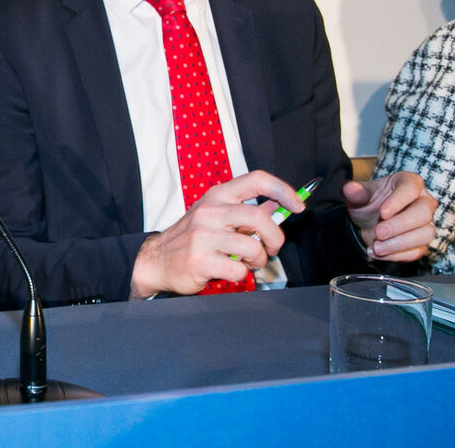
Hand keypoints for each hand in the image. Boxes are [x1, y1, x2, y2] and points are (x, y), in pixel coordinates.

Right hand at [129, 170, 306, 297]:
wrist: (156, 260)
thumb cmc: (191, 238)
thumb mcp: (216, 216)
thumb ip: (246, 211)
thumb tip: (278, 205)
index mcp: (217, 196)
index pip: (256, 180)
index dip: (283, 190)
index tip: (298, 206)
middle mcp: (210, 211)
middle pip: (259, 217)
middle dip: (276, 238)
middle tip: (272, 248)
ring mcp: (203, 236)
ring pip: (252, 248)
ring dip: (258, 260)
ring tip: (248, 263)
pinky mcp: (200, 260)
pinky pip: (238, 270)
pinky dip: (241, 275)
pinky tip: (229, 271)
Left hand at [342, 171, 434, 260]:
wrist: (368, 222)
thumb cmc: (369, 203)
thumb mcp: (358, 195)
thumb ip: (355, 192)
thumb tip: (349, 188)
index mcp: (410, 183)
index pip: (410, 188)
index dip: (398, 201)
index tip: (383, 213)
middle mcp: (424, 202)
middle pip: (423, 213)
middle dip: (399, 226)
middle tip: (378, 233)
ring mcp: (426, 223)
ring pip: (425, 234)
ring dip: (399, 244)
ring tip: (376, 247)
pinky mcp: (423, 243)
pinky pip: (417, 251)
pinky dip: (396, 255)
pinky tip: (378, 252)